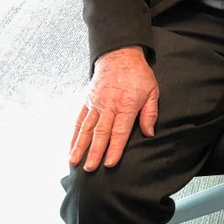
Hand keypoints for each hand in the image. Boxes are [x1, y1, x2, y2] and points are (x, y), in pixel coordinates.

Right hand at [69, 46, 158, 171]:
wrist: (119, 55)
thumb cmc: (138, 75)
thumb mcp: (152, 91)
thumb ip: (150, 113)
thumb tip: (149, 133)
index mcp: (126, 105)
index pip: (120, 131)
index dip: (115, 148)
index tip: (110, 163)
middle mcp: (108, 106)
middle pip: (101, 132)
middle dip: (95, 152)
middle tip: (90, 169)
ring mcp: (96, 104)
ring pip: (86, 128)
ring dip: (80, 146)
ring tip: (74, 163)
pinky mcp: (87, 102)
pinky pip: (79, 120)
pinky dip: (74, 135)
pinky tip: (71, 148)